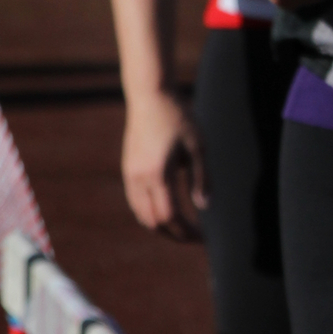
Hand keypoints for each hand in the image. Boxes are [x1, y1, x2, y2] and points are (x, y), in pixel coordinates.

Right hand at [121, 87, 205, 236]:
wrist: (150, 96)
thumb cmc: (178, 118)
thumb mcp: (198, 146)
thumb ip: (202, 178)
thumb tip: (204, 207)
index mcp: (159, 173)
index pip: (171, 216)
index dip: (187, 232)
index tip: (203, 237)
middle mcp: (140, 178)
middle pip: (154, 221)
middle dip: (175, 234)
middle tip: (195, 237)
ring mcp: (130, 175)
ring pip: (142, 215)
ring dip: (162, 226)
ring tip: (183, 228)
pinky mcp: (128, 170)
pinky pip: (136, 202)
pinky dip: (150, 214)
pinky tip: (167, 211)